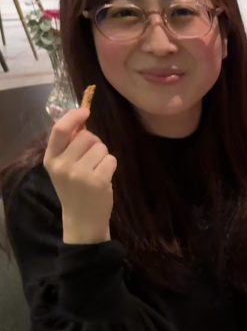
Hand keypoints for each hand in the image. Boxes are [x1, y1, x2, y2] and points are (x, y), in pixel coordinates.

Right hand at [43, 107, 116, 244]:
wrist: (82, 219)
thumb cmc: (74, 189)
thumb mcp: (63, 167)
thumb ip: (68, 146)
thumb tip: (81, 117)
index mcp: (50, 159)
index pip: (60, 130)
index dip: (73, 116)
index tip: (85, 111)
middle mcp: (63, 165)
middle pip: (87, 136)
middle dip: (94, 143)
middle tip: (92, 158)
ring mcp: (80, 173)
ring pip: (101, 147)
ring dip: (103, 155)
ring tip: (96, 170)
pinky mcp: (98, 180)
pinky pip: (111, 159)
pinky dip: (111, 165)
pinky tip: (103, 177)